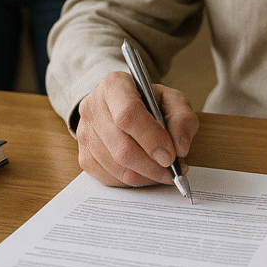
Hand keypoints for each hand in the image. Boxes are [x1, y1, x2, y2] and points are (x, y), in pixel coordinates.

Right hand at [76, 70, 198, 187]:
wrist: (122, 107)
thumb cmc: (148, 103)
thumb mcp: (172, 100)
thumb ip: (182, 119)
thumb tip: (180, 148)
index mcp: (114, 85)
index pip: (128, 114)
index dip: (151, 138)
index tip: (171, 155)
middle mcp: (93, 107)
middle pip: (121, 147)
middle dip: (152, 165)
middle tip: (172, 170)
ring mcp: (84, 133)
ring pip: (116, 167)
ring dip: (145, 176)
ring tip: (163, 170)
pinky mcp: (83, 156)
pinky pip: (110, 179)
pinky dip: (133, 181)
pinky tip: (146, 172)